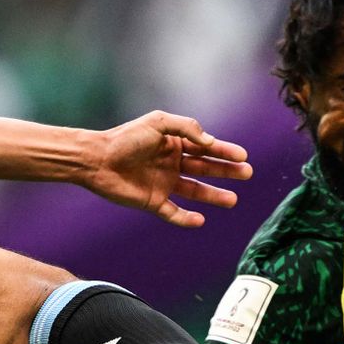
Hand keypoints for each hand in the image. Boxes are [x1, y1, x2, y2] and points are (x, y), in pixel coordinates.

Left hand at [87, 110, 252, 227]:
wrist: (96, 159)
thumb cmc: (125, 138)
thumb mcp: (159, 122)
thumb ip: (187, 127)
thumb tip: (210, 142)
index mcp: (174, 144)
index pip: (205, 148)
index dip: (225, 152)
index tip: (243, 156)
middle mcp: (171, 164)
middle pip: (206, 169)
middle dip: (227, 172)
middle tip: (247, 173)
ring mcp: (164, 184)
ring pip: (195, 191)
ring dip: (214, 196)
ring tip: (233, 200)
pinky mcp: (153, 202)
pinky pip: (174, 213)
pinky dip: (186, 218)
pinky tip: (200, 220)